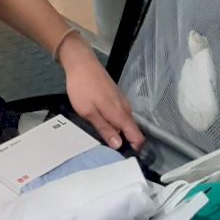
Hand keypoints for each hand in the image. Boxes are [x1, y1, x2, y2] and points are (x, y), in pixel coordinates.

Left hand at [59, 32, 144, 149]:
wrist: (81, 63)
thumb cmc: (82, 87)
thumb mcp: (89, 112)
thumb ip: (104, 129)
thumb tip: (118, 144)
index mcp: (120, 114)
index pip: (137, 136)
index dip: (133, 148)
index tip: (123, 156)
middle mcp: (125, 108)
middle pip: (132, 131)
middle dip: (124, 142)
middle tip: (108, 148)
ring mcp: (122, 101)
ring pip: (126, 122)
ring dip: (118, 131)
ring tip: (103, 136)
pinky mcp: (116, 97)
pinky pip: (120, 114)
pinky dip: (115, 121)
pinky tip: (102, 121)